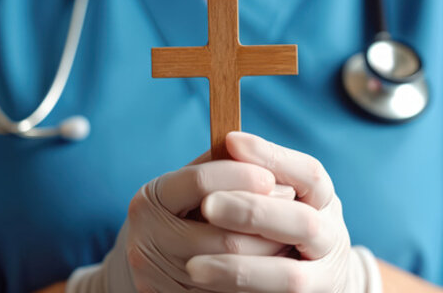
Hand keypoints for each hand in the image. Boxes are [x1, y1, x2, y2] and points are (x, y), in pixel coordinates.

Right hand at [66, 150, 293, 291]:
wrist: (148, 262)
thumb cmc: (183, 212)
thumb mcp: (189, 185)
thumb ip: (220, 166)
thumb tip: (266, 162)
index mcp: (150, 200)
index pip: (200, 182)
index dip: (242, 177)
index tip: (271, 177)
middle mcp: (145, 240)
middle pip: (225, 236)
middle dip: (267, 225)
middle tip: (297, 212)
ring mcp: (157, 279)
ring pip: (232, 269)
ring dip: (269, 255)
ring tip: (289, 240)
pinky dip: (255, 281)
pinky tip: (272, 267)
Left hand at [185, 131, 377, 292]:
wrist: (315, 280)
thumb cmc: (283, 228)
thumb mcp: (280, 198)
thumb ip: (256, 180)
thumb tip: (226, 145)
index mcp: (324, 201)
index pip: (309, 174)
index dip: (273, 157)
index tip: (232, 141)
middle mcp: (332, 237)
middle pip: (303, 223)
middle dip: (253, 212)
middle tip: (208, 205)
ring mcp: (326, 276)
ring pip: (290, 276)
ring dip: (239, 268)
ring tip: (192, 266)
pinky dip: (239, 291)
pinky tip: (205, 284)